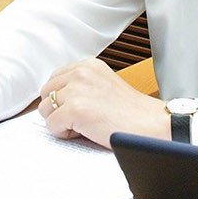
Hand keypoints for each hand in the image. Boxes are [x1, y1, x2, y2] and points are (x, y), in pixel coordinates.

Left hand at [37, 59, 166, 148]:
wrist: (151, 124)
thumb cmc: (130, 112)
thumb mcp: (103, 84)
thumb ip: (81, 84)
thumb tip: (53, 96)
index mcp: (87, 65)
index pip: (54, 79)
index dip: (63, 98)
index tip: (79, 107)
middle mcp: (80, 72)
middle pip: (46, 94)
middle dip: (59, 109)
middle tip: (82, 119)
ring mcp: (77, 90)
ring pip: (46, 110)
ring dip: (61, 122)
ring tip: (85, 125)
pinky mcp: (76, 109)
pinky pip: (52, 126)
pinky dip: (64, 133)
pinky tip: (85, 132)